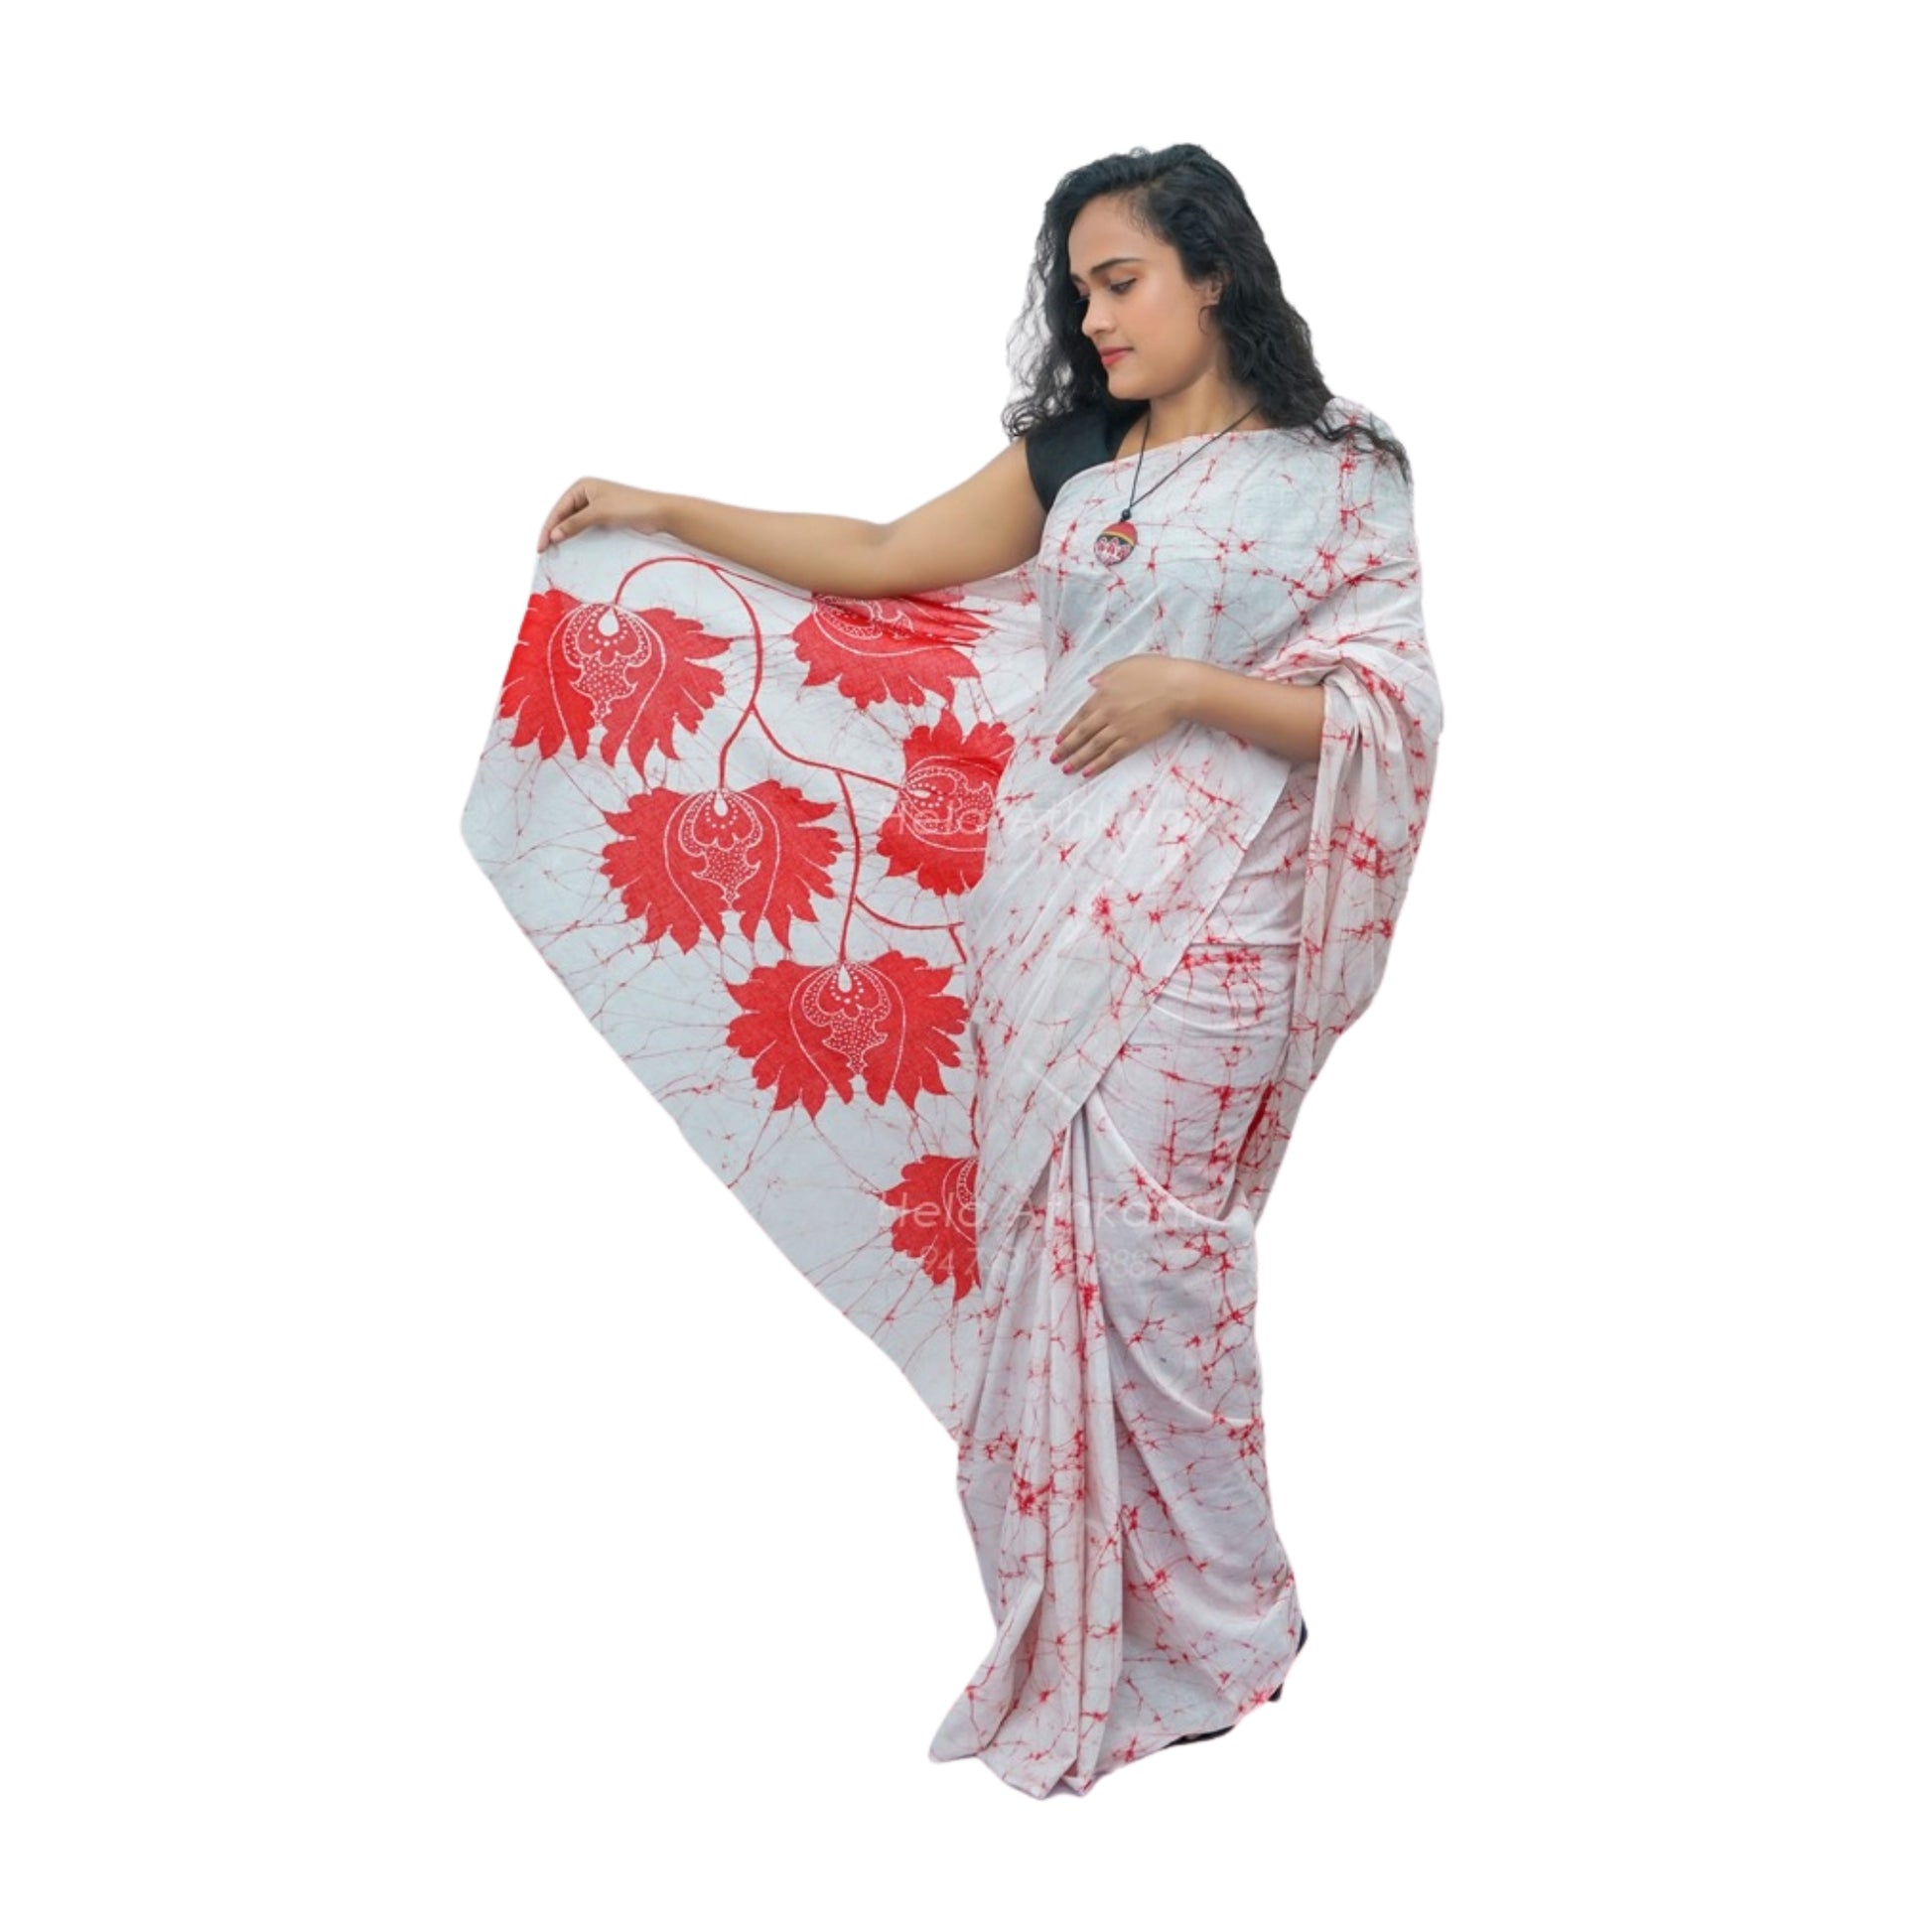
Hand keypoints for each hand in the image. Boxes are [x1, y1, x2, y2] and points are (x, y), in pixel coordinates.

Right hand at [536, 477, 670, 551]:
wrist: (658, 513)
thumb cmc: (631, 506)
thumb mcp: (599, 513)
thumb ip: (575, 524)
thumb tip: (553, 535)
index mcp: (582, 486)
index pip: (559, 508)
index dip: (548, 528)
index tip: (541, 547)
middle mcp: (587, 493)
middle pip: (564, 515)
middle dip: (554, 532)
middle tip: (544, 552)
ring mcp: (596, 505)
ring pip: (574, 522)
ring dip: (565, 535)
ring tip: (554, 552)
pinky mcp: (605, 517)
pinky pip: (585, 527)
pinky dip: (577, 537)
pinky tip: (572, 548)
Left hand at [1052, 654, 1197, 776]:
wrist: (1179, 688)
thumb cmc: (1156, 672)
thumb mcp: (1126, 664)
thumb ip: (1106, 674)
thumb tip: (1092, 683)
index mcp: (1104, 693)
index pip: (1081, 715)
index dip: (1068, 728)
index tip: (1058, 739)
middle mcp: (1107, 712)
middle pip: (1082, 733)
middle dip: (1066, 747)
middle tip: (1054, 759)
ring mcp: (1120, 728)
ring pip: (1093, 747)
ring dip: (1078, 759)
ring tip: (1066, 769)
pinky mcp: (1134, 740)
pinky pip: (1112, 755)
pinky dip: (1098, 765)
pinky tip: (1088, 772)